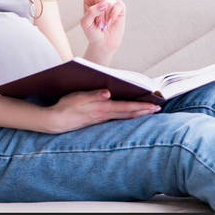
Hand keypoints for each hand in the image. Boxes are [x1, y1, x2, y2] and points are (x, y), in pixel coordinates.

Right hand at [46, 89, 160, 132]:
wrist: (56, 121)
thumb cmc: (66, 107)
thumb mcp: (78, 97)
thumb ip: (93, 95)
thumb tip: (107, 92)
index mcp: (102, 108)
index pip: (126, 107)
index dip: (141, 106)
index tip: (155, 105)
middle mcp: (104, 115)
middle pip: (128, 114)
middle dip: (143, 111)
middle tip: (158, 109)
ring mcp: (101, 119)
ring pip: (123, 117)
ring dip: (136, 114)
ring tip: (147, 112)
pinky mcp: (97, 121)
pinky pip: (116, 118)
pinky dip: (126, 116)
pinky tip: (128, 115)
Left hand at [81, 0, 125, 52]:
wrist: (103, 44)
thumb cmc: (92, 33)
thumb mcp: (85, 23)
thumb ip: (91, 12)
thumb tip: (104, 4)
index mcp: (89, 0)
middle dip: (98, 12)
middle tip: (98, 23)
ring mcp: (110, 4)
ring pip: (108, 3)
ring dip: (105, 17)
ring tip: (103, 25)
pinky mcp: (120, 8)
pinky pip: (118, 6)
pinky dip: (113, 15)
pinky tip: (111, 22)